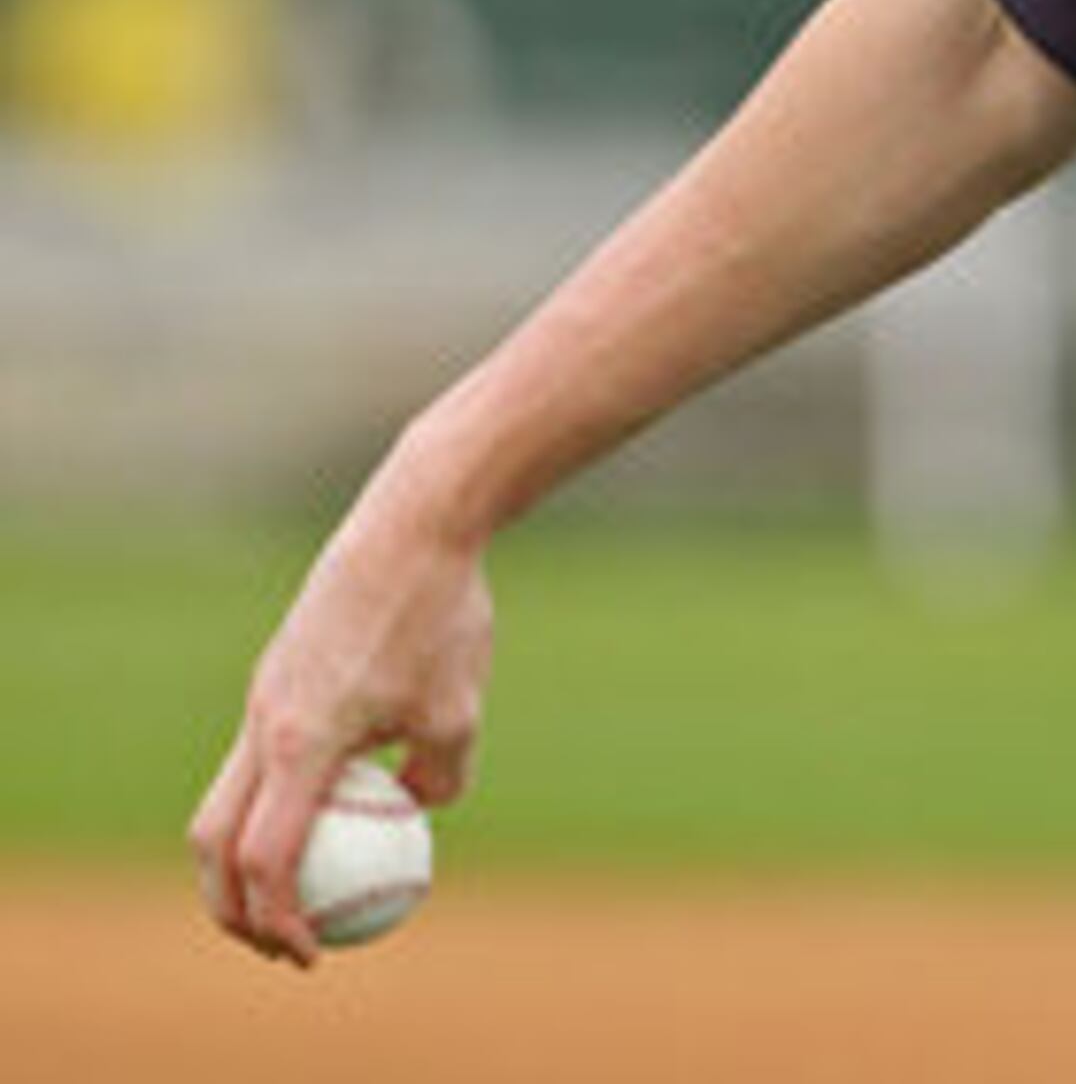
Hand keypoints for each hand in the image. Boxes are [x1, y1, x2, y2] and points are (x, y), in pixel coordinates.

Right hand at [189, 493, 495, 965]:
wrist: (413, 524)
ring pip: (230, 795)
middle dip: (232, 904)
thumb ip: (437, 779)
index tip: (310, 953)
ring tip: (307, 884)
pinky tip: (339, 801)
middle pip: (215, 839)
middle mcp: (262, 723)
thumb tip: (415, 814)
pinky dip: (279, 796)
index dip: (278, 919)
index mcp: (298, 742)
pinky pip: (263, 757)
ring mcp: (262, 696)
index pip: (265, 858)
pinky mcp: (276, 675)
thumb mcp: (459, 712)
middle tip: (282, 940)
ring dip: (251, 850)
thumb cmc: (441, 616)